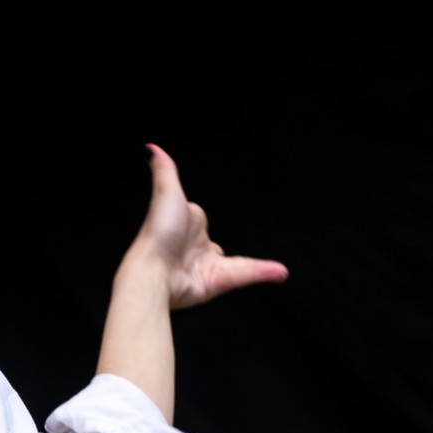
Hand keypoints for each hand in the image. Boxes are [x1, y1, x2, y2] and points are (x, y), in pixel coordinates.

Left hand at [127, 144, 287, 308]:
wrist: (152, 272)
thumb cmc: (157, 233)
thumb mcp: (166, 193)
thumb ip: (165, 171)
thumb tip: (151, 148)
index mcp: (184, 226)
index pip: (199, 222)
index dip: (199, 221)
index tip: (200, 220)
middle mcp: (194, 249)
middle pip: (215, 247)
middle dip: (217, 249)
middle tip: (224, 251)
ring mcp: (205, 267)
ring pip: (237, 265)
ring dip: (259, 267)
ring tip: (280, 270)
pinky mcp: (214, 283)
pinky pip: (244, 275)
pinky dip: (263, 273)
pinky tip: (280, 272)